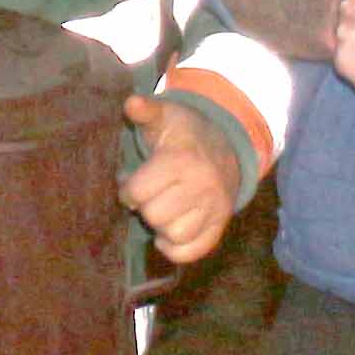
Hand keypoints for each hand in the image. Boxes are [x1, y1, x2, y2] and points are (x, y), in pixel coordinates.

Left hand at [117, 94, 244, 262]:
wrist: (226, 147)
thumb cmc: (185, 133)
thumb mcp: (166, 116)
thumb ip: (146, 110)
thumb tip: (131, 103)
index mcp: (181, 161)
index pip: (139, 192)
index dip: (128, 191)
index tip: (132, 184)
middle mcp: (201, 186)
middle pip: (155, 215)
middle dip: (145, 207)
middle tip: (149, 196)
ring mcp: (214, 208)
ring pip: (175, 235)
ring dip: (161, 227)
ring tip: (161, 211)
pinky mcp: (220, 225)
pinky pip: (194, 251)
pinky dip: (176, 248)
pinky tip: (168, 234)